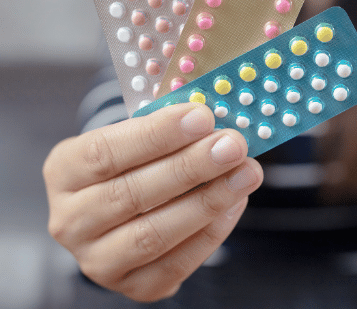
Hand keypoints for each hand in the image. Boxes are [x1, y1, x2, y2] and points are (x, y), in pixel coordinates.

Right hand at [43, 103, 262, 301]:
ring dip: (208, 201)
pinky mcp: (133, 285)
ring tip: (246, 172)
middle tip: (232, 145)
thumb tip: (213, 116)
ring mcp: (98, 260)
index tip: (202, 116)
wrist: (131, 209)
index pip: (104, 152)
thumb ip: (168, 127)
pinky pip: (176, 264)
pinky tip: (236, 202)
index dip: (156, 134)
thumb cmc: (137, 162)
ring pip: (153, 235)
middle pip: (131, 195)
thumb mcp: (138, 135)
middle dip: (190, 167)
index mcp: (64, 171)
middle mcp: (70, 220)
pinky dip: (212, 233)